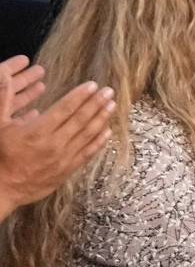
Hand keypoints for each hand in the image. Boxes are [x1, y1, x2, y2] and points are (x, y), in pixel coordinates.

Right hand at [0, 56, 115, 217]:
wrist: (4, 188)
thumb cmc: (2, 155)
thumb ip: (4, 100)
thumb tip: (5, 78)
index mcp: (37, 131)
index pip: (65, 108)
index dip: (80, 95)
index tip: (93, 85)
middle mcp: (54, 143)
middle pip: (81, 119)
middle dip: (96, 103)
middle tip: (109, 91)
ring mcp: (63, 157)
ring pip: (88, 135)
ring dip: (102, 119)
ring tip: (112, 106)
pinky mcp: (68, 169)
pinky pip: (88, 153)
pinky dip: (99, 141)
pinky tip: (108, 131)